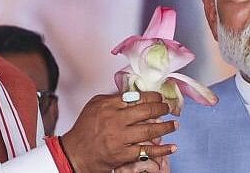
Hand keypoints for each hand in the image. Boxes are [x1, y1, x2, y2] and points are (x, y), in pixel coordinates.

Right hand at [61, 91, 177, 172]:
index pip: (136, 97)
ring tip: (174, 124)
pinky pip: (147, 151)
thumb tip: (132, 94)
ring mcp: (121, 138)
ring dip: (165, 127)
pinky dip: (162, 150)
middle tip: (168, 108)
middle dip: (161, 108)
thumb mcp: (94, 106)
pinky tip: (172, 147)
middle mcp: (116, 120)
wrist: (75, 153)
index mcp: (109, 106)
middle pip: (146, 111)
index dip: (152, 97)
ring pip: (149, 130)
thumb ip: (113, 98)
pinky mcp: (124, 155)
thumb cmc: (84, 129)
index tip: (159, 97)